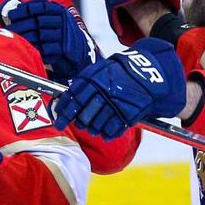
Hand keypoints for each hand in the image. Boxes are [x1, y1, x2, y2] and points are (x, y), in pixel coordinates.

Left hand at [0, 0, 96, 82]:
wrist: (79, 51)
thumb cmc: (60, 33)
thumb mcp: (53, 18)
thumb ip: (38, 11)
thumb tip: (17, 7)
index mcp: (59, 10)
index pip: (41, 6)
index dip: (25, 9)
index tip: (12, 14)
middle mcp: (63, 21)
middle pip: (38, 21)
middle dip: (21, 25)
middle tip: (8, 29)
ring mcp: (64, 35)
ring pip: (41, 35)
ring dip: (26, 38)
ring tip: (15, 40)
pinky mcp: (65, 49)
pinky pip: (47, 49)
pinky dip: (36, 49)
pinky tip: (27, 50)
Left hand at [53, 37, 185, 138]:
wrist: (145, 72)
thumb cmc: (117, 72)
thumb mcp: (97, 71)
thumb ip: (82, 85)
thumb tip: (65, 102)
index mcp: (92, 80)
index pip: (72, 100)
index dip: (64, 113)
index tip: (59, 121)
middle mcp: (102, 92)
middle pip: (83, 115)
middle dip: (79, 122)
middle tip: (80, 124)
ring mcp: (115, 104)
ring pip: (96, 125)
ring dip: (92, 129)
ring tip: (93, 128)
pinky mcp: (127, 114)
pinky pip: (112, 129)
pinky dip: (107, 134)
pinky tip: (106, 133)